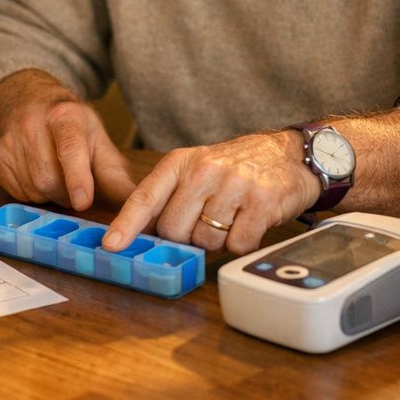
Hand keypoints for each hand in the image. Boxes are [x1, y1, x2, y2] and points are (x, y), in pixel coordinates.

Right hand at [0, 69, 135, 211]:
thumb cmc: (71, 125)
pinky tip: (38, 176)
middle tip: (77, 187)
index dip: (76, 177)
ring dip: (50, 195)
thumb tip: (140, 206)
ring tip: (58, 176)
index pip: (70, 148)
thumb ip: (115, 174)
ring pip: (33, 189)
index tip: (83, 201)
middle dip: (67, 193)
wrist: (30, 102)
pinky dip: (33, 193)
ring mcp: (11, 140)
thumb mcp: (98, 140)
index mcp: (65, 115)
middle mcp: (32, 123)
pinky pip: (17, 192)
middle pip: (49, 178)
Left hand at [102, 130, 317, 254]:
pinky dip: (241, 242)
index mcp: (181, 162)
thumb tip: (140, 234)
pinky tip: (249, 222)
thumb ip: (169, 196)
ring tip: (231, 217)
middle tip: (205, 222)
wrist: (288, 154)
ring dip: (217, 240)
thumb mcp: (196, 168)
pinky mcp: (260, 202)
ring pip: (205, 241)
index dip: (126, 224)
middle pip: (175, 230)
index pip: (146, 197)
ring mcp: (233, 186)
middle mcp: (204, 171)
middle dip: (186, 237)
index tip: (111, 245)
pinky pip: (237, 244)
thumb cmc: (236, 167)